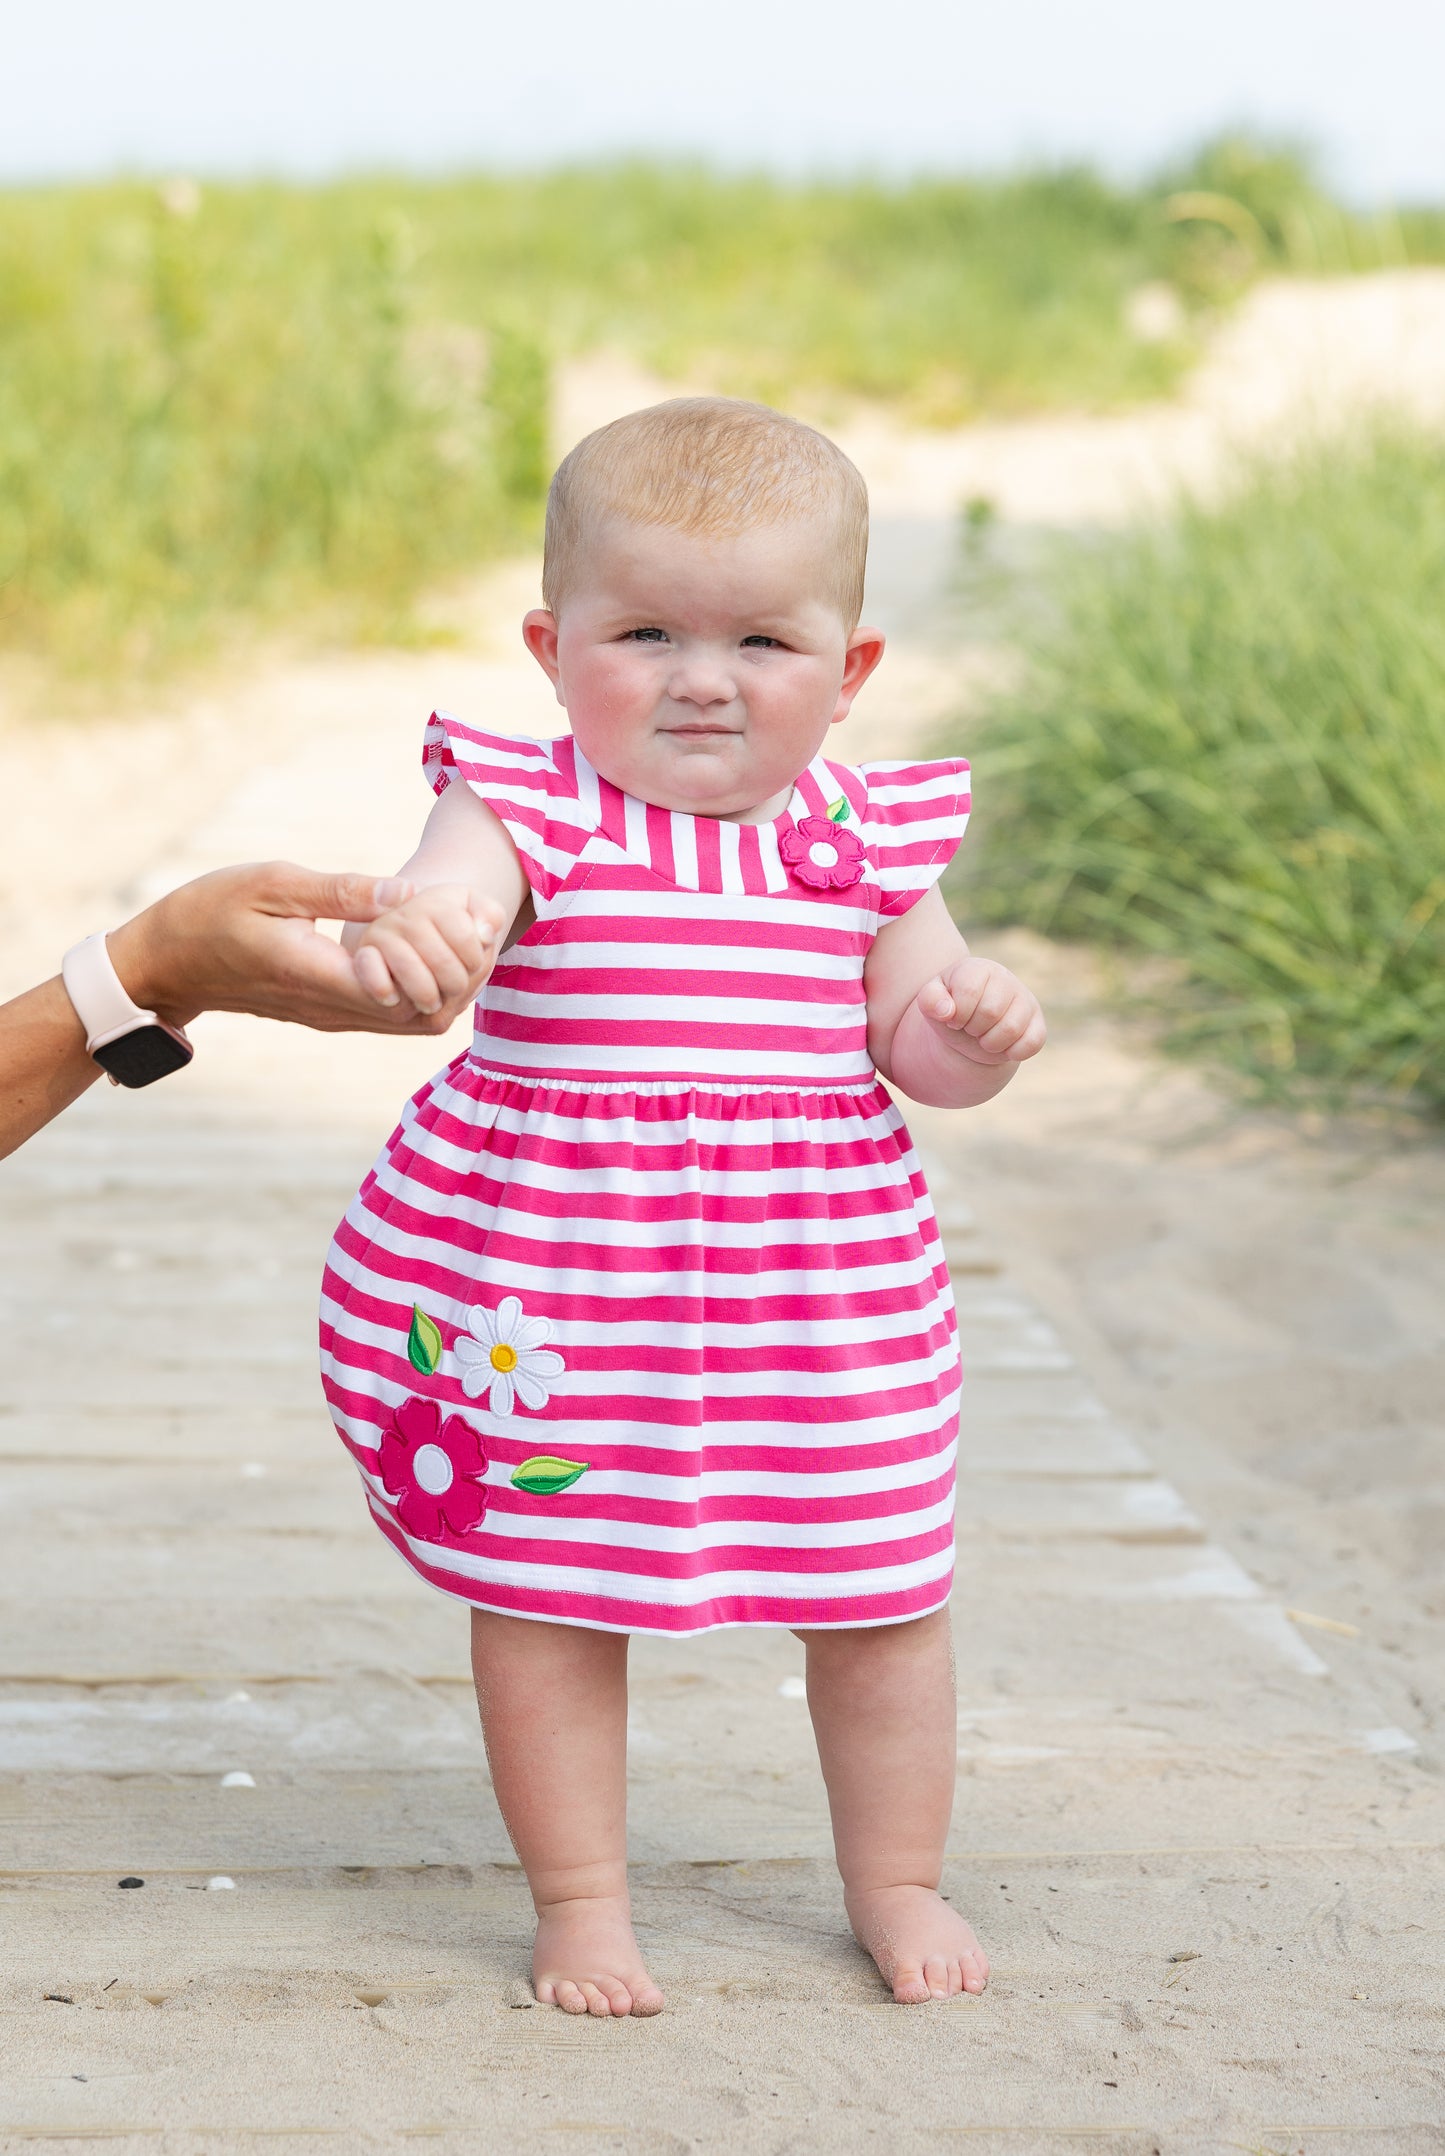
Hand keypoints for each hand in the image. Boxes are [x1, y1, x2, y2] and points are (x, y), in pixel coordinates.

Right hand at [106, 862, 494, 1036]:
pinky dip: (418, 986)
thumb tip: (407, 890)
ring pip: (412, 1021)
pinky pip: (391, 1016)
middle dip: (455, 972)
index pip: (407, 986)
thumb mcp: (273, 884)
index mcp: (318, 974)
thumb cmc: (210, 912)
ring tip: (447, 930)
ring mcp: (330, 1018)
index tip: (445, 910)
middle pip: (423, 1014)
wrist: (166, 963)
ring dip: (441, 981)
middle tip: (463, 921)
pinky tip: (418, 944)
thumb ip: (342, 891)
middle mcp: (330, 1009)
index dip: (441, 954)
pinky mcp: (328, 1015)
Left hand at [915, 957, 1045, 1066]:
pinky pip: (1031, 1044)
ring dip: (989, 1043)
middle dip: (973, 1029)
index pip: (969, 991)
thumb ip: (929, 1000)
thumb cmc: (951, 1009)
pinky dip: (1011, 1053)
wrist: (971, 1025)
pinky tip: (1002, 1045)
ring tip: (983, 1036)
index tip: (954, 1018)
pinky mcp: (1038, 1024)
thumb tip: (946, 1011)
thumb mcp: (932, 1003)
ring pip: (1011, 1029)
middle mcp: (1006, 979)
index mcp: (978, 968)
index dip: (957, 1014)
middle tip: (969, 1028)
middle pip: (990, 1012)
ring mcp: (1025, 1000)